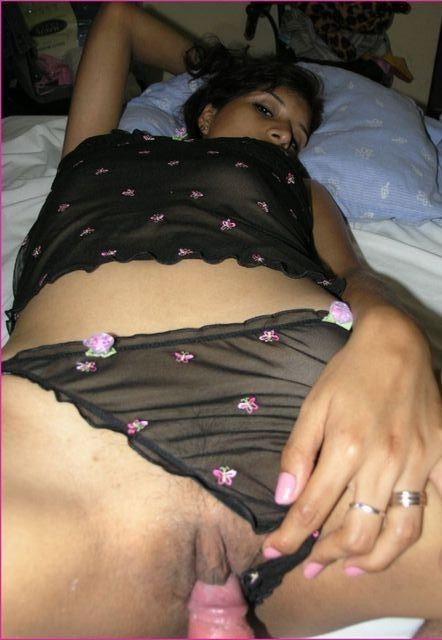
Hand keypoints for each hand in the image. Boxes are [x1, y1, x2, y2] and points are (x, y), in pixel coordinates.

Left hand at [262, 311, 441, 577]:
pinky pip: (436, 501)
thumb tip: (284, 499)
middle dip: (330, 556)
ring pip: (401, 531)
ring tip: (353, 569)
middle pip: (359, 531)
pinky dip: (419, 524)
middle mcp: (385, 462)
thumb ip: (297, 454)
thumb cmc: (347, 374)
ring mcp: (417, 462)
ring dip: (375, 558)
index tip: (273, 551)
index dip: (290, 536)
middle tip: (312, 565)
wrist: (395, 344)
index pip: (312, 509)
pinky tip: (399, 535)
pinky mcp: (440, 456)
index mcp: (347, 448)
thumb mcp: (312, 406)